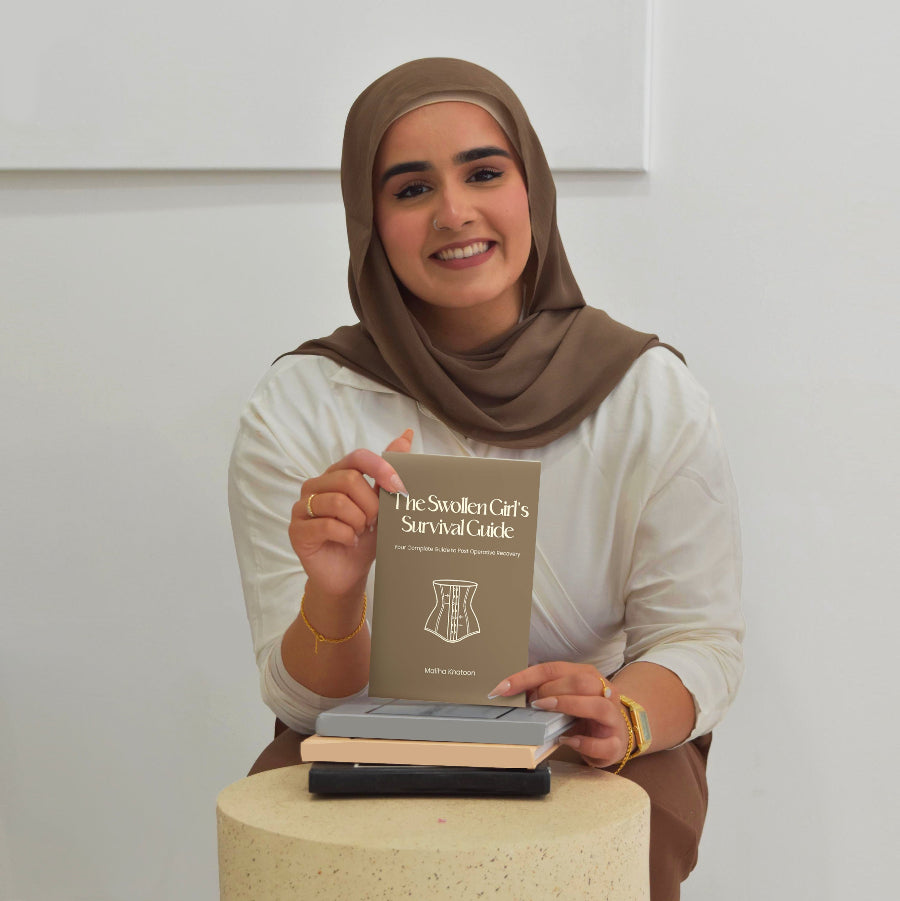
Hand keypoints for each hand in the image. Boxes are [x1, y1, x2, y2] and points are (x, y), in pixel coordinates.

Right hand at [288, 430, 412, 599]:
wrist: (348, 575)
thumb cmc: (364, 538)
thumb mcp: (382, 506)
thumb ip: (388, 473)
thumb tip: (406, 435)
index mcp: (337, 474)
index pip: (357, 457)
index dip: (380, 468)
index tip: (398, 487)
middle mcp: (316, 485)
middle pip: (348, 480)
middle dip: (370, 505)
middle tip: (373, 522)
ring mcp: (303, 507)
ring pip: (338, 502)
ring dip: (358, 522)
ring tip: (360, 532)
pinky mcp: (297, 530)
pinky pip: (325, 525)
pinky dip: (346, 536)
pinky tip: (350, 542)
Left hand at [489, 661, 629, 768]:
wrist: (619, 731)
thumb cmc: (585, 712)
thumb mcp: (565, 696)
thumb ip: (544, 691)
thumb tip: (512, 692)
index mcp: (587, 675)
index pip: (554, 669)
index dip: (525, 677)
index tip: (502, 688)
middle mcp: (603, 692)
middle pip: (580, 681)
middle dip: (551, 690)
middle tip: (532, 702)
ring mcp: (613, 717)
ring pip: (597, 705)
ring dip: (567, 706)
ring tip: (545, 710)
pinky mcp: (617, 743)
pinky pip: (603, 743)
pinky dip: (583, 742)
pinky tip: (567, 740)